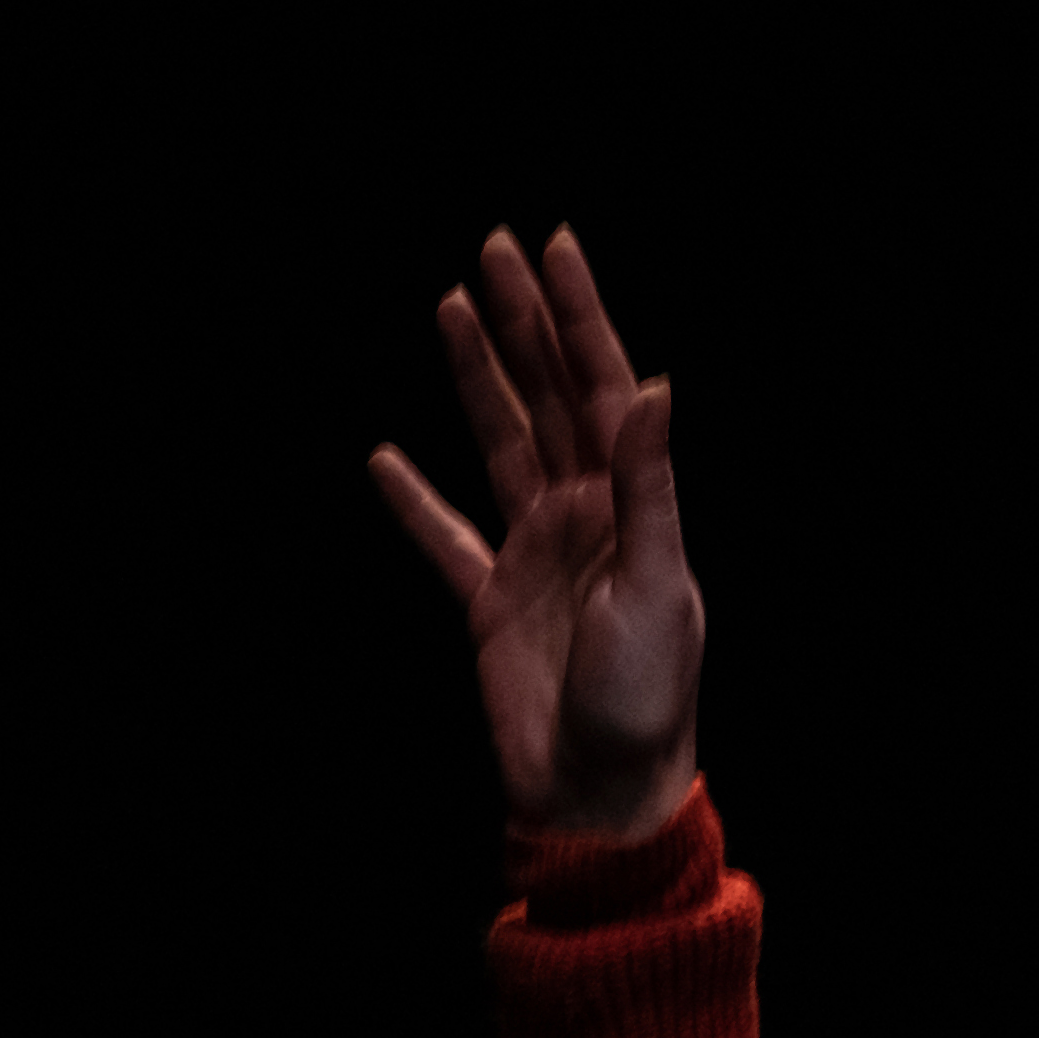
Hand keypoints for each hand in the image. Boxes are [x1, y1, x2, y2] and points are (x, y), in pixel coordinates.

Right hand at [369, 227, 701, 840]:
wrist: (602, 790)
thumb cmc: (646, 698)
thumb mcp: (655, 584)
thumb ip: (648, 486)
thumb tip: (654, 385)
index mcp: (632, 509)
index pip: (605, 390)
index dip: (580, 318)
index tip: (555, 247)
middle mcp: (586, 519)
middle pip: (550, 398)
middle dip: (524, 324)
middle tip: (493, 248)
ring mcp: (537, 554)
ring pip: (501, 443)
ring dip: (474, 378)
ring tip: (450, 307)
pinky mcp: (490, 601)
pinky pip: (444, 537)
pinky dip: (413, 500)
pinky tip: (383, 458)